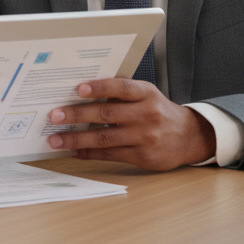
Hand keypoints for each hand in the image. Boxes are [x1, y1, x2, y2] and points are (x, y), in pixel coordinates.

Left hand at [45, 78, 215, 170]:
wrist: (188, 137)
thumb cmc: (157, 111)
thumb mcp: (146, 95)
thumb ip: (121, 94)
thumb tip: (80, 94)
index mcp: (146, 93)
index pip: (121, 87)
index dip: (100, 88)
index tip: (78, 89)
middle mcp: (148, 114)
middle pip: (107, 114)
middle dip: (77, 115)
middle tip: (54, 116)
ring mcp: (146, 137)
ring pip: (105, 138)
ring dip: (77, 139)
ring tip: (56, 140)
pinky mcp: (143, 156)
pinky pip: (111, 155)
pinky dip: (90, 153)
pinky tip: (75, 151)